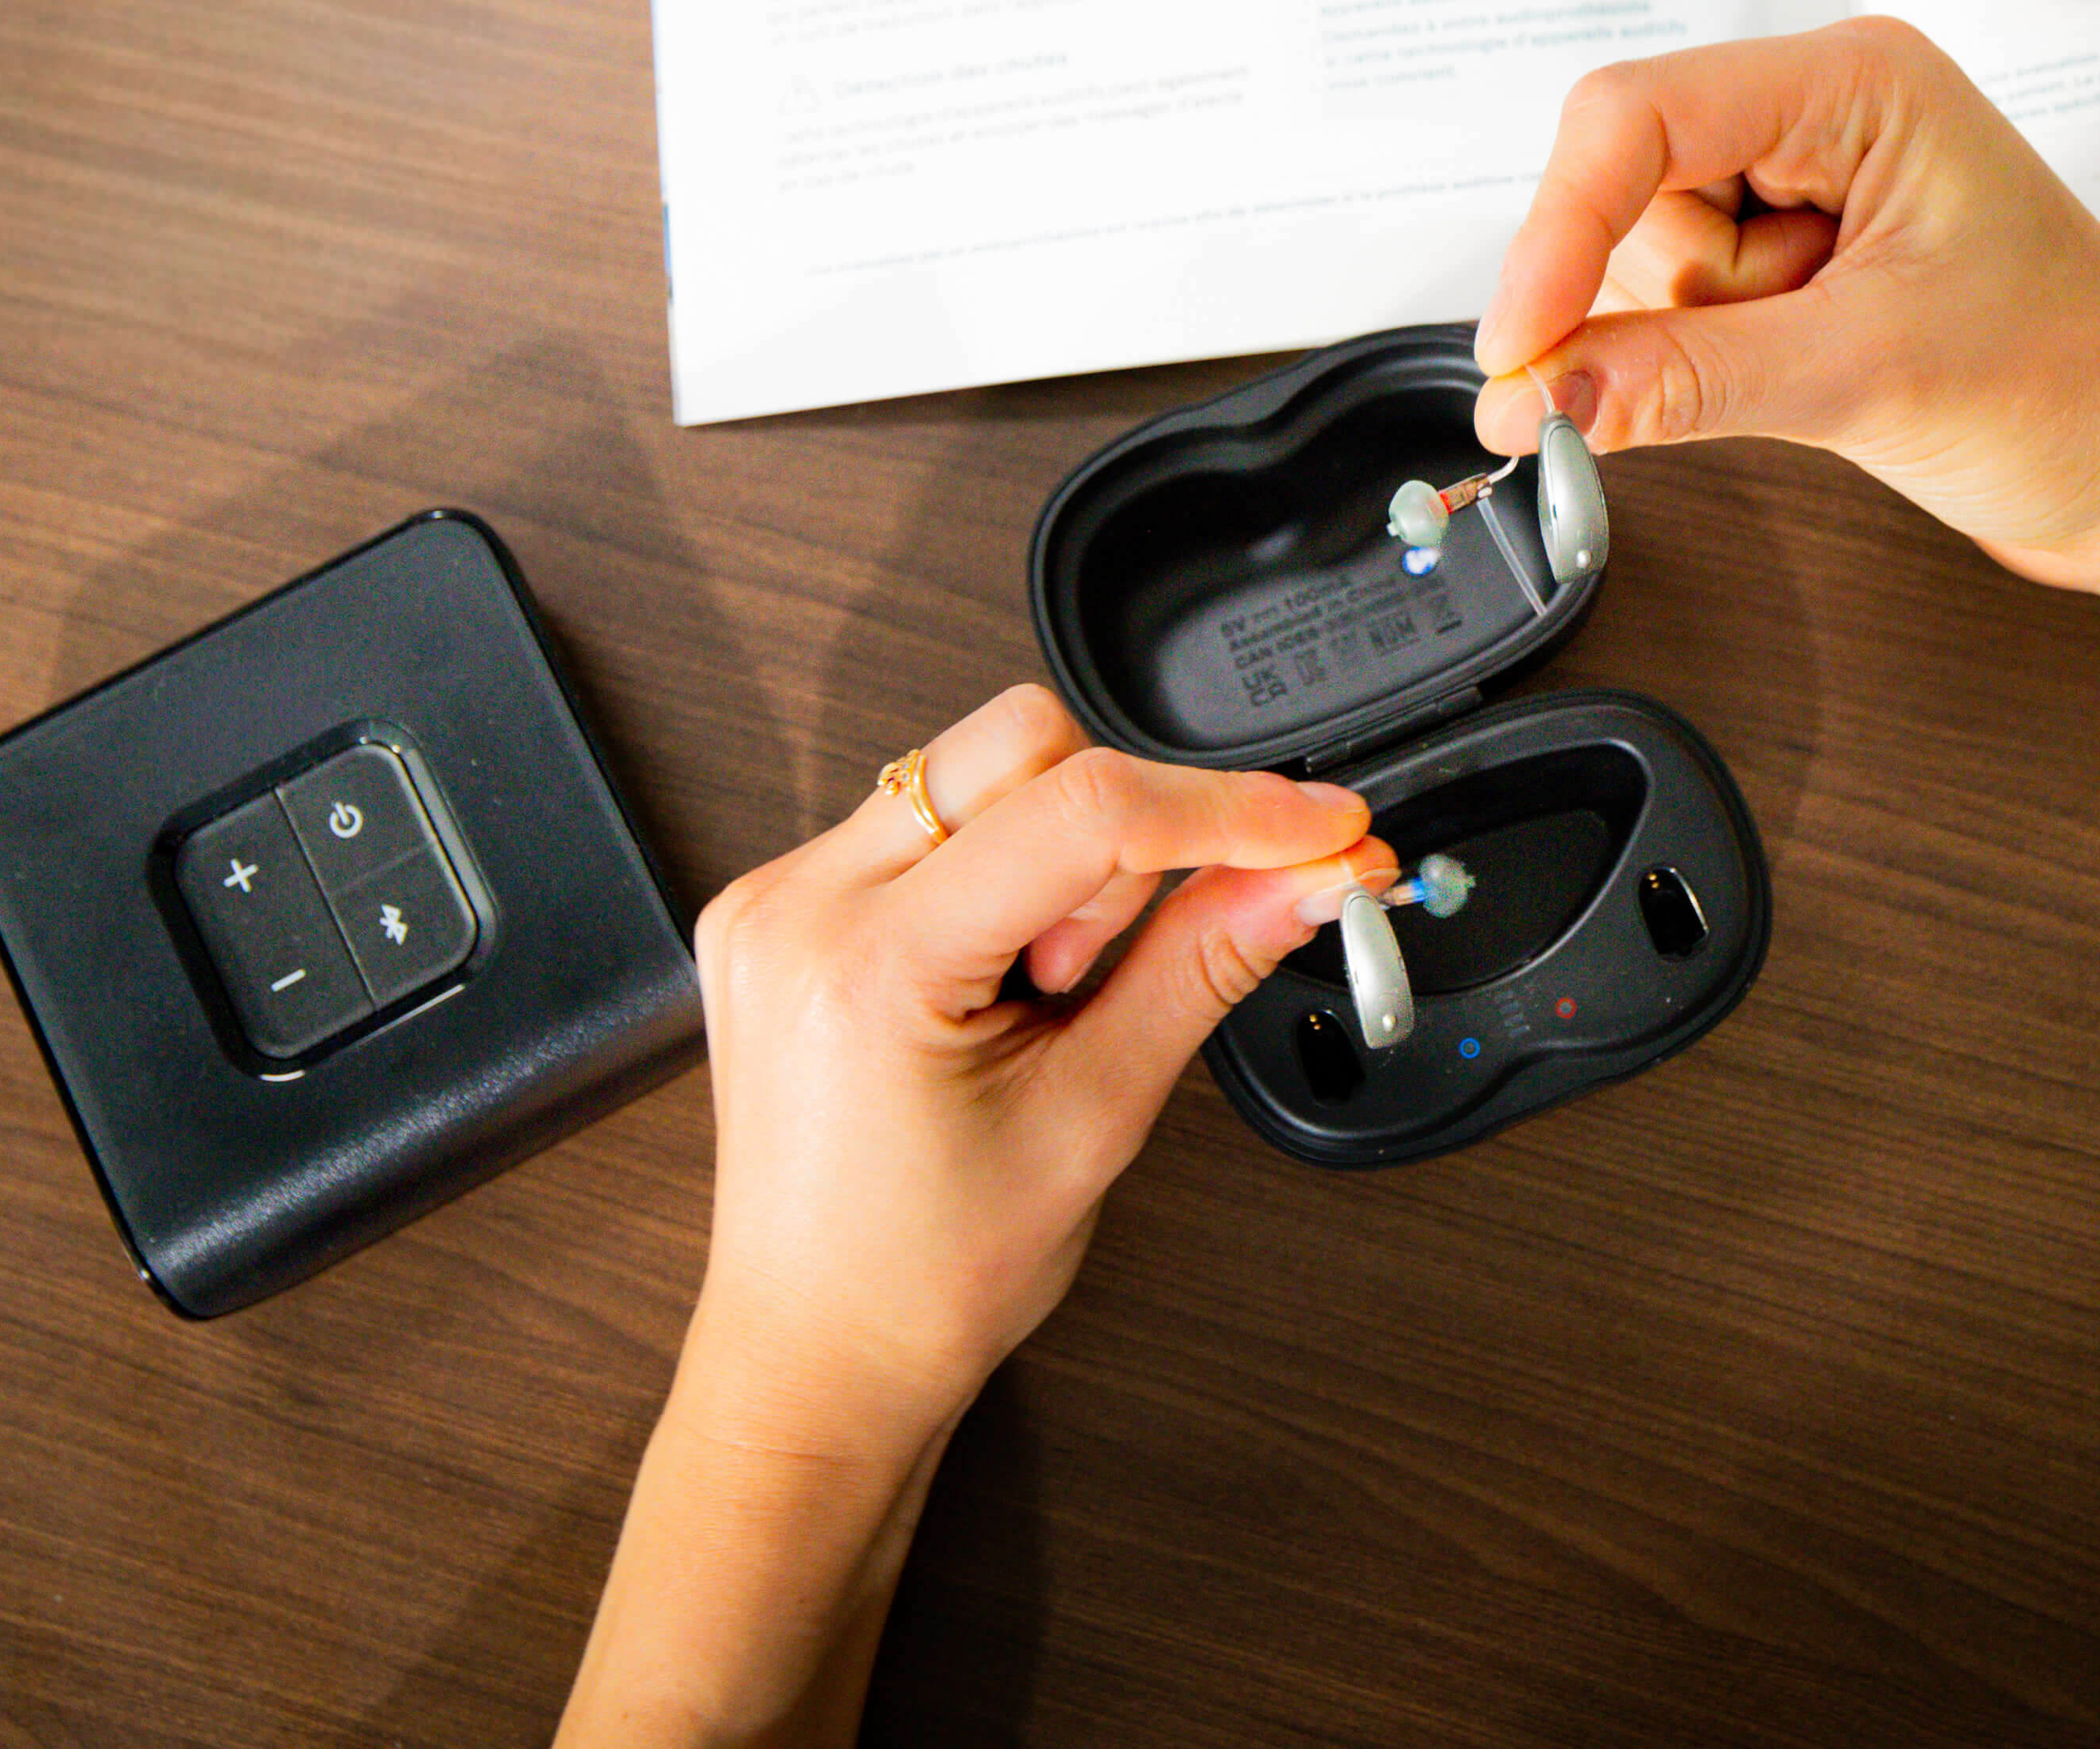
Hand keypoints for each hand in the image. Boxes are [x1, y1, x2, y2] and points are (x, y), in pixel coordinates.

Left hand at [684, 684, 1392, 1444]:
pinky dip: (998, 873)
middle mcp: (799, 907)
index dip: (1228, 808)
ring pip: (975, 769)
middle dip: (1119, 833)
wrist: (817, 1355)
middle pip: (1019, 745)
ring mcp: (778, 897)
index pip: (1083, 809)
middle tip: (1103, 972)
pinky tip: (995, 982)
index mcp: (869, 968)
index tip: (1322, 826)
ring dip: (1055, 855)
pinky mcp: (782, 904)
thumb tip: (1310, 875)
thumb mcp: (1096, 1117)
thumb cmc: (926, 1275)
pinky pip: (926, 819)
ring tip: (1041, 992)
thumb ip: (1205, 966)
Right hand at [1470, 16, 2099, 593]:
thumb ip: (1684, 380)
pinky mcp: (1803, 272)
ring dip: (1693, 344)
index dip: (1556, 231)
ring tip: (1826, 371)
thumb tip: (1542, 395)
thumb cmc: (2086, 389)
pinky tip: (1789, 388)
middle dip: (1662, 301)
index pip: (1637, 117)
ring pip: (1647, 263)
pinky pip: (1684, 313)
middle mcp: (1824, 118)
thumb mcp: (1867, 378)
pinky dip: (1697, 369)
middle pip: (1629, 191)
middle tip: (1749, 365)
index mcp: (1855, 83)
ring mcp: (1810, 195)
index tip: (1519, 348)